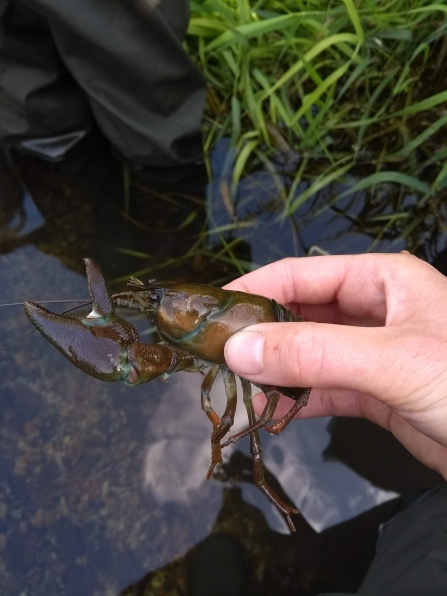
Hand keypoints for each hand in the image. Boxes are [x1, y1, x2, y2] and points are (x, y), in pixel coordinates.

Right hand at [224, 253, 446, 478]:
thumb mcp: (391, 360)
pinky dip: (295, 401)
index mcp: (381, 281)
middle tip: (213, 357)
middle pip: (300, 315)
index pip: (300, 274)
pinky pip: (323, 390)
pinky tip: (269, 413)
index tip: (209, 312)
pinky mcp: (375, 393)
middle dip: (260, 335)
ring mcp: (373, 354)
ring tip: (233, 388)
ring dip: (273, 372)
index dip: (252, 289)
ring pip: (307, 355)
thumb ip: (313, 353)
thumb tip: (237, 348)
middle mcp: (373, 312)